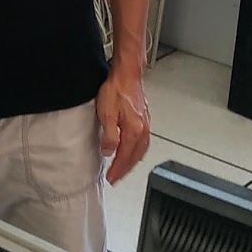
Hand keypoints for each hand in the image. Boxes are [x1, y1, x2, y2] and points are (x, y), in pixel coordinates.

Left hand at [96, 61, 150, 185]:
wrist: (127, 73)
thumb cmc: (117, 89)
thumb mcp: (106, 114)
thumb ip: (109, 136)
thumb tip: (109, 152)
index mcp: (134, 131)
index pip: (125, 157)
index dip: (117, 170)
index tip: (111, 178)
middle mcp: (143, 129)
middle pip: (135, 157)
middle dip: (125, 170)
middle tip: (117, 178)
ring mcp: (146, 124)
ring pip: (141, 150)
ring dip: (132, 162)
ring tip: (124, 168)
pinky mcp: (145, 118)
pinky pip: (143, 142)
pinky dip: (138, 151)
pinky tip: (134, 151)